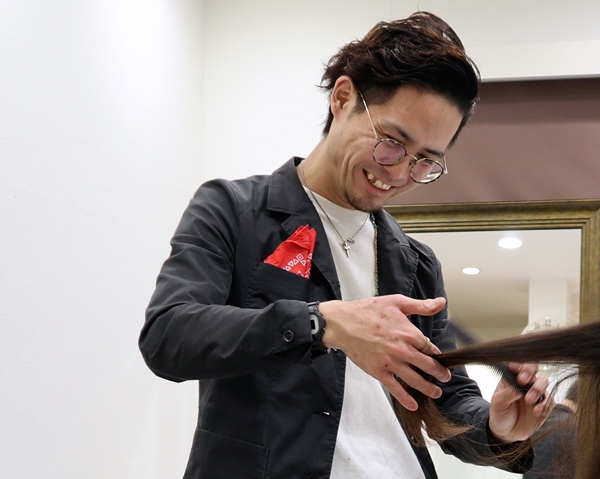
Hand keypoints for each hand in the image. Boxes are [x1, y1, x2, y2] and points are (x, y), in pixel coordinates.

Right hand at [318, 294, 451, 410]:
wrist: (342, 323)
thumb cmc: (367, 311)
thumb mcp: (396, 302)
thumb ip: (421, 306)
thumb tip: (440, 303)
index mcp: (408, 333)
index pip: (430, 347)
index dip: (437, 354)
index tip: (440, 358)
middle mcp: (402, 350)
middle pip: (428, 366)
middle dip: (439, 373)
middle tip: (445, 377)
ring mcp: (391, 363)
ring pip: (415, 380)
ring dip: (428, 388)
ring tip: (436, 392)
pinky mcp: (379, 372)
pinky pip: (395, 389)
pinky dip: (405, 398)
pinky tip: (413, 404)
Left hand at [488, 363, 553, 442]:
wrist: (508, 433)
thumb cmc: (500, 414)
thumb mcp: (498, 403)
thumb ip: (508, 393)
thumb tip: (519, 385)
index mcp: (511, 378)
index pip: (518, 365)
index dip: (520, 366)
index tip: (518, 373)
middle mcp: (525, 382)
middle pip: (533, 368)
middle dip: (530, 372)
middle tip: (523, 381)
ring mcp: (536, 392)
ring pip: (544, 381)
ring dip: (538, 389)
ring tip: (529, 401)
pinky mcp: (545, 404)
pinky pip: (550, 400)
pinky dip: (544, 405)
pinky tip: (536, 412)